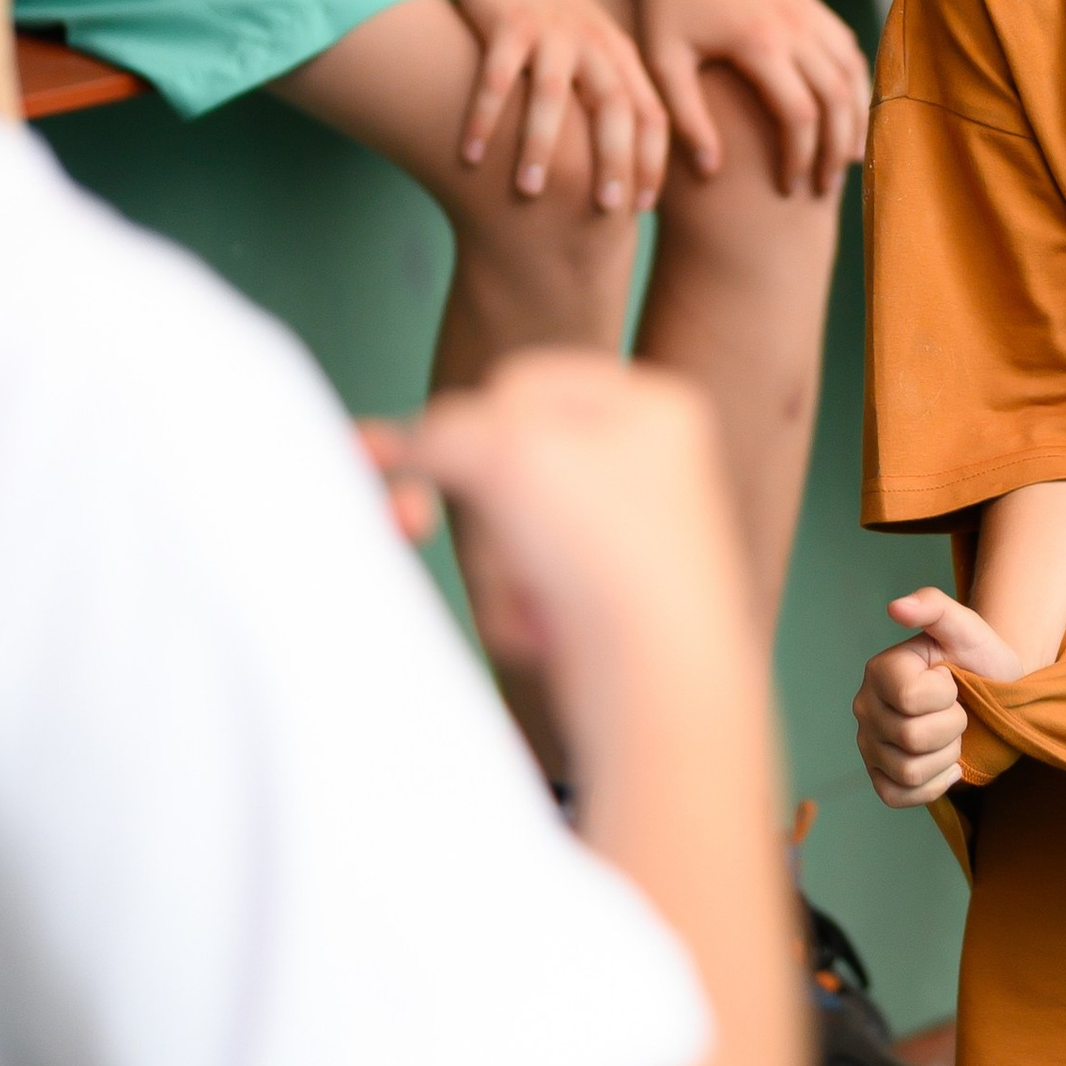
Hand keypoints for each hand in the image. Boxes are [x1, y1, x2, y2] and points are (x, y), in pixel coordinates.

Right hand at [366, 353, 755, 742]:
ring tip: (546, 595)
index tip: (466, 462)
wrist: (659, 683)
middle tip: (518, 539)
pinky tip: (552, 633)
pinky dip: (518, 610)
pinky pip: (523, 587)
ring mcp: (627, 536)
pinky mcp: (602, 601)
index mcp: (654, 406)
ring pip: (505, 530)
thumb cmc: (607, 552)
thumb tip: (407, 446)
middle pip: (508, 462)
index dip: (477, 424)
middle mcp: (650, 466)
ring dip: (501, 567)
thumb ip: (445, 430)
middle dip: (492, 512)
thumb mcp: (509, 453)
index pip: (520, 382)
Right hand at [453, 0, 671, 212]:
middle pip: (614, 106)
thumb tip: (620, 167)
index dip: (652, 161)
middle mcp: (593, 43)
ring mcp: (551, 32)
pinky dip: (483, 116)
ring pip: (552, 95)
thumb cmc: (549, 14)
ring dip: (543, 145)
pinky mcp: (507, 22)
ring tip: (531, 191)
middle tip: (606, 210)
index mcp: (620, 55)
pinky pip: (495, 77)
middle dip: (614, 159)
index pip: (650, 113)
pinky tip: (469, 154)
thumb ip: (610, 94)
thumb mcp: (593, 47)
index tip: (644, 208)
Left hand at [634, 0, 870, 194]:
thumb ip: (685, 118)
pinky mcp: (814, 5)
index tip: (788, 187)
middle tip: (823, 188)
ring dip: (855, 121)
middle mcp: (795, 26)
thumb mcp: (662, 63)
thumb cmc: (666, 6)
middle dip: (835, 150)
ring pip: (853, 75)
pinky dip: (855, 87)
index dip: (800, 158)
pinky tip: (846, 117)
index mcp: (759, 42)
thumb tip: (711, 173)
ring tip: (846, 160)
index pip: (799, 115)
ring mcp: (811, 12)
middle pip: (838, 100)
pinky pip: (850, 51)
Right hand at [853, 587, 1025, 807]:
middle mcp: (865, 707)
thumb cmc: (980, 660)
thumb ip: (934, 607)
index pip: (911, 699)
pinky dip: (932, 786)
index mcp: (880, 670)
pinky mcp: (879, 775)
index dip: (947, 696)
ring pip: (909, 771)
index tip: (953, 682)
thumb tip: (896, 607)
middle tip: (958, 711)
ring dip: (946, 756)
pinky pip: (897, 796)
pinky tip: (946, 764)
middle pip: (912, 739)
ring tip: (951, 735)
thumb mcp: (967, 628)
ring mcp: (869, 745)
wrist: (995, 695)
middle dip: (952, 727)